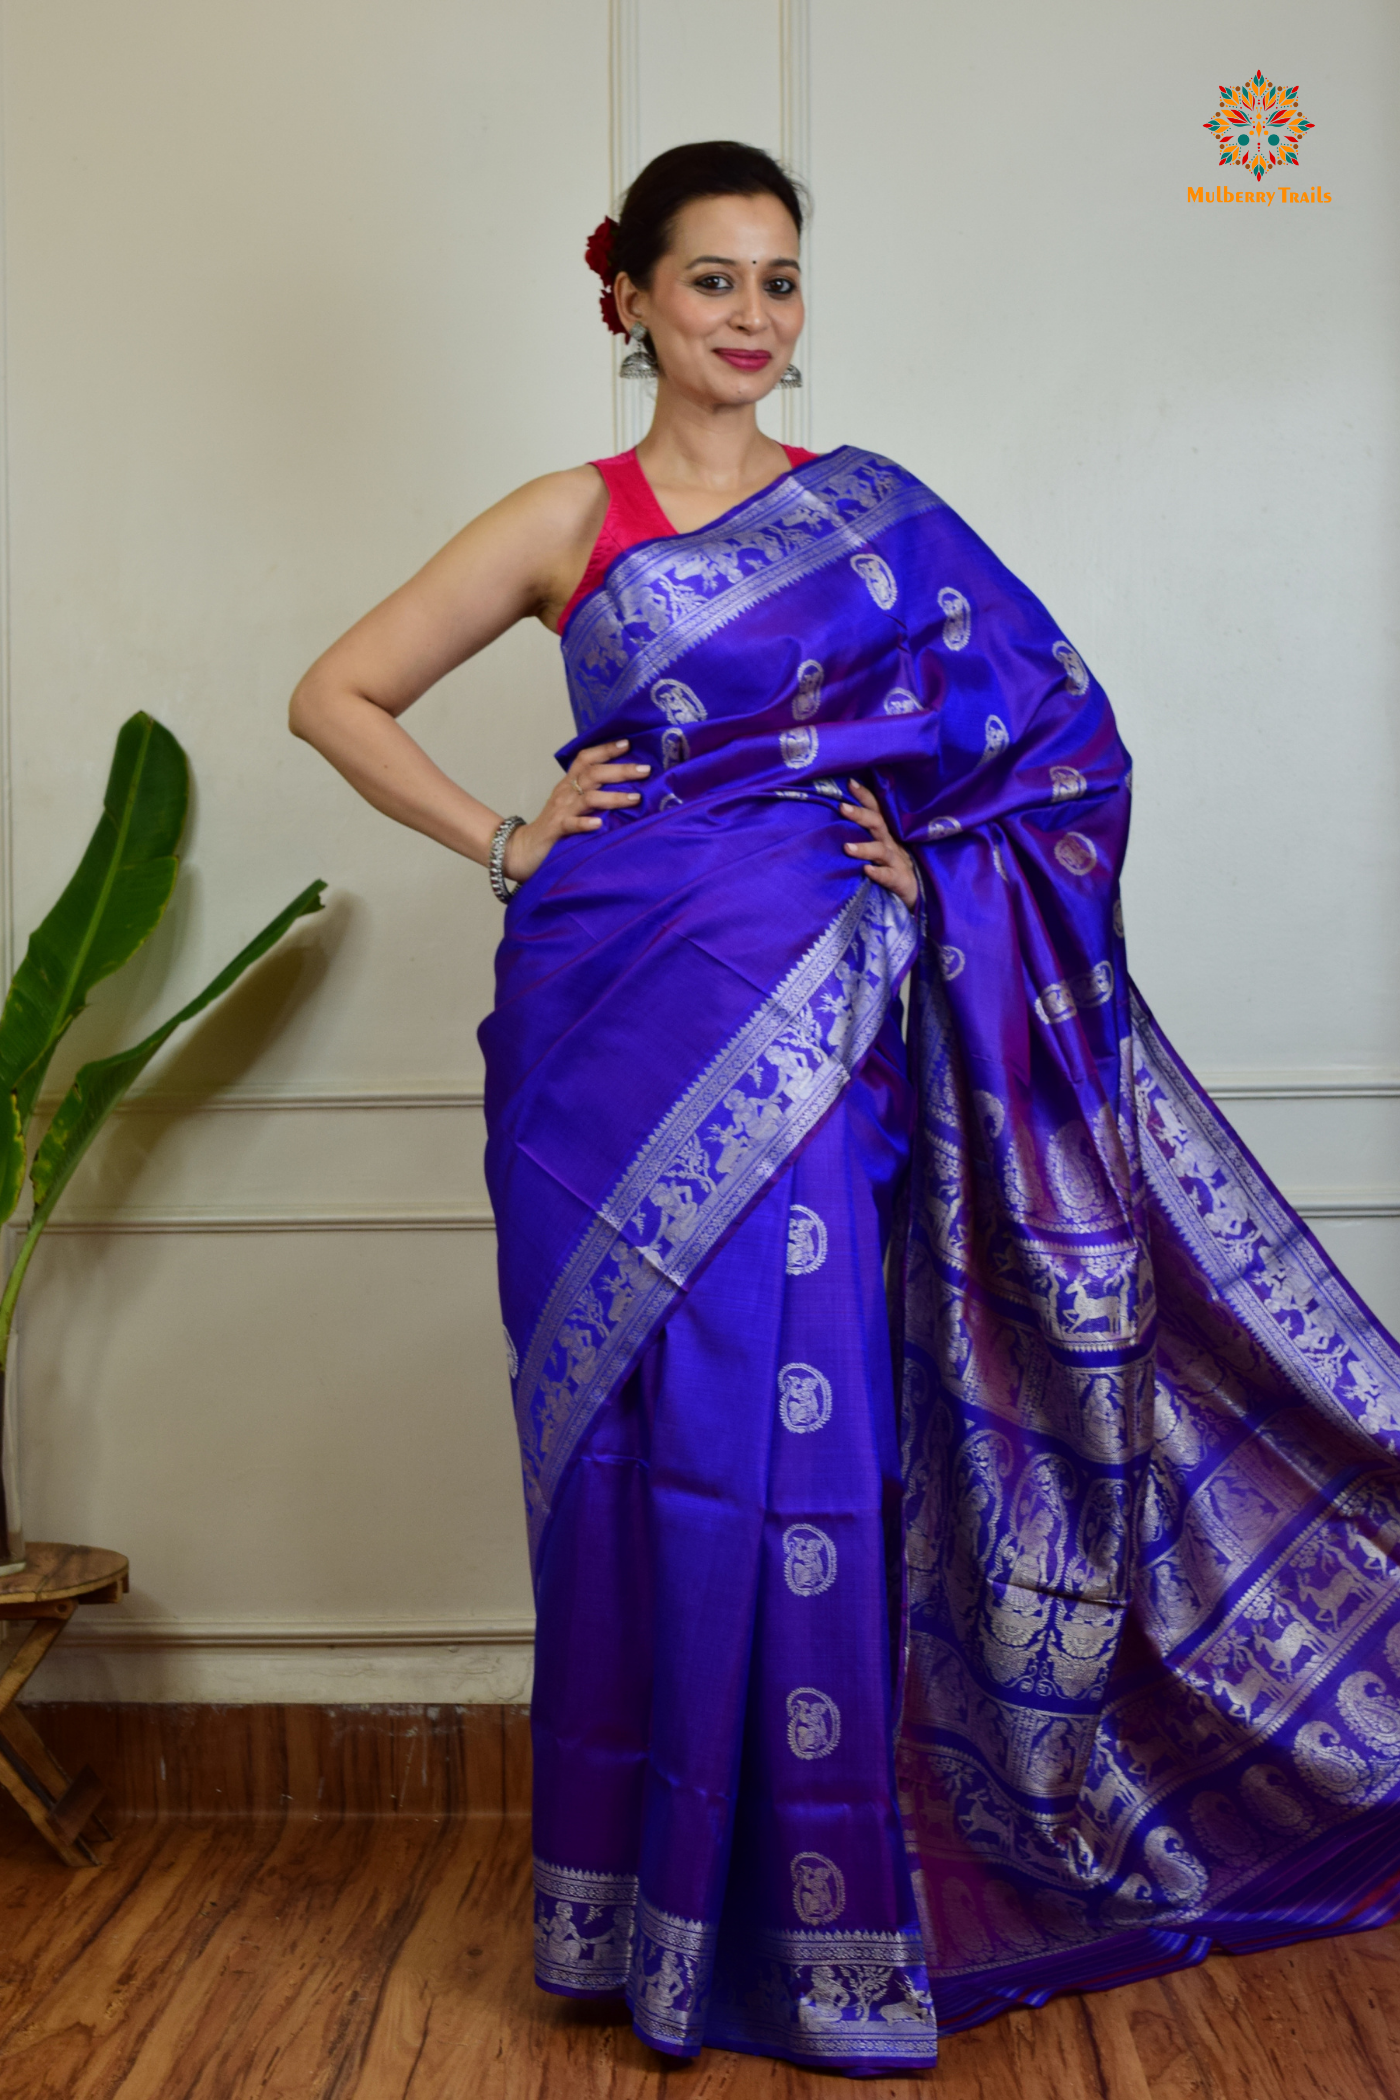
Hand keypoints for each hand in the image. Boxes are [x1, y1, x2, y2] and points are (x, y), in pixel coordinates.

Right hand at [502, 739, 650, 882]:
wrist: (523, 849)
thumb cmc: (554, 827)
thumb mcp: (571, 804)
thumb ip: (591, 794)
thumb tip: (626, 788)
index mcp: (569, 784)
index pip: (586, 759)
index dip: (606, 749)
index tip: (628, 743)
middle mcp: (565, 793)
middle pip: (593, 774)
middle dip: (620, 770)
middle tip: (645, 769)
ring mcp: (561, 811)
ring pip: (588, 798)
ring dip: (613, 797)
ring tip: (635, 798)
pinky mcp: (556, 830)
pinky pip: (571, 824)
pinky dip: (585, 823)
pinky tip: (599, 824)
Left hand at [840, 779, 917, 910]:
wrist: (917, 896)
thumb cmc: (891, 869)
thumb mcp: (879, 849)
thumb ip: (864, 836)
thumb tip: (835, 820)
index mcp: (885, 835)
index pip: (875, 811)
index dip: (865, 796)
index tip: (849, 783)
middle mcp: (891, 844)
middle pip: (878, 825)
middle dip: (861, 814)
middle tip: (842, 807)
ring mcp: (897, 863)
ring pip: (882, 851)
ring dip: (865, 848)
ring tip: (846, 847)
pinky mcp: (900, 882)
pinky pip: (889, 877)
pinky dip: (878, 873)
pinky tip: (867, 871)